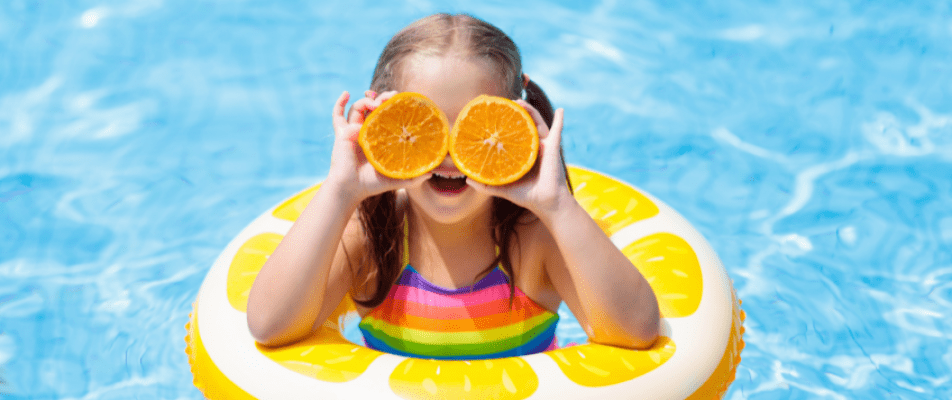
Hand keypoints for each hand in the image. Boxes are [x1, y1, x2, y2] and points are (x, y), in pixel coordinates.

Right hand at [327, 90, 427, 203]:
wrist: (351, 189)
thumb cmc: (372, 184)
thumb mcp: (396, 179)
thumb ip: (413, 177)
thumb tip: (431, 173)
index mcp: (379, 138)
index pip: (387, 116)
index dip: (393, 106)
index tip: (402, 101)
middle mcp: (367, 131)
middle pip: (374, 107)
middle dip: (382, 98)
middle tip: (391, 97)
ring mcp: (353, 131)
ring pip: (358, 108)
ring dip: (367, 100)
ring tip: (376, 102)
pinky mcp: (342, 133)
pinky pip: (337, 115)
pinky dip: (340, 103)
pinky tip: (346, 93)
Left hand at [468, 101, 573, 216]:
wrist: (546, 203)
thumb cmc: (527, 196)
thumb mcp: (502, 188)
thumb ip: (485, 184)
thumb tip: (467, 179)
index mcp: (522, 155)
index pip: (512, 135)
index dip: (504, 125)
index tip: (493, 114)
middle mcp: (533, 148)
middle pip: (524, 125)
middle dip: (515, 113)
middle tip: (504, 103)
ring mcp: (544, 146)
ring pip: (537, 123)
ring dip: (530, 111)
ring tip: (519, 101)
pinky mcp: (553, 148)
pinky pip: (558, 130)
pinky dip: (560, 120)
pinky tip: (560, 110)